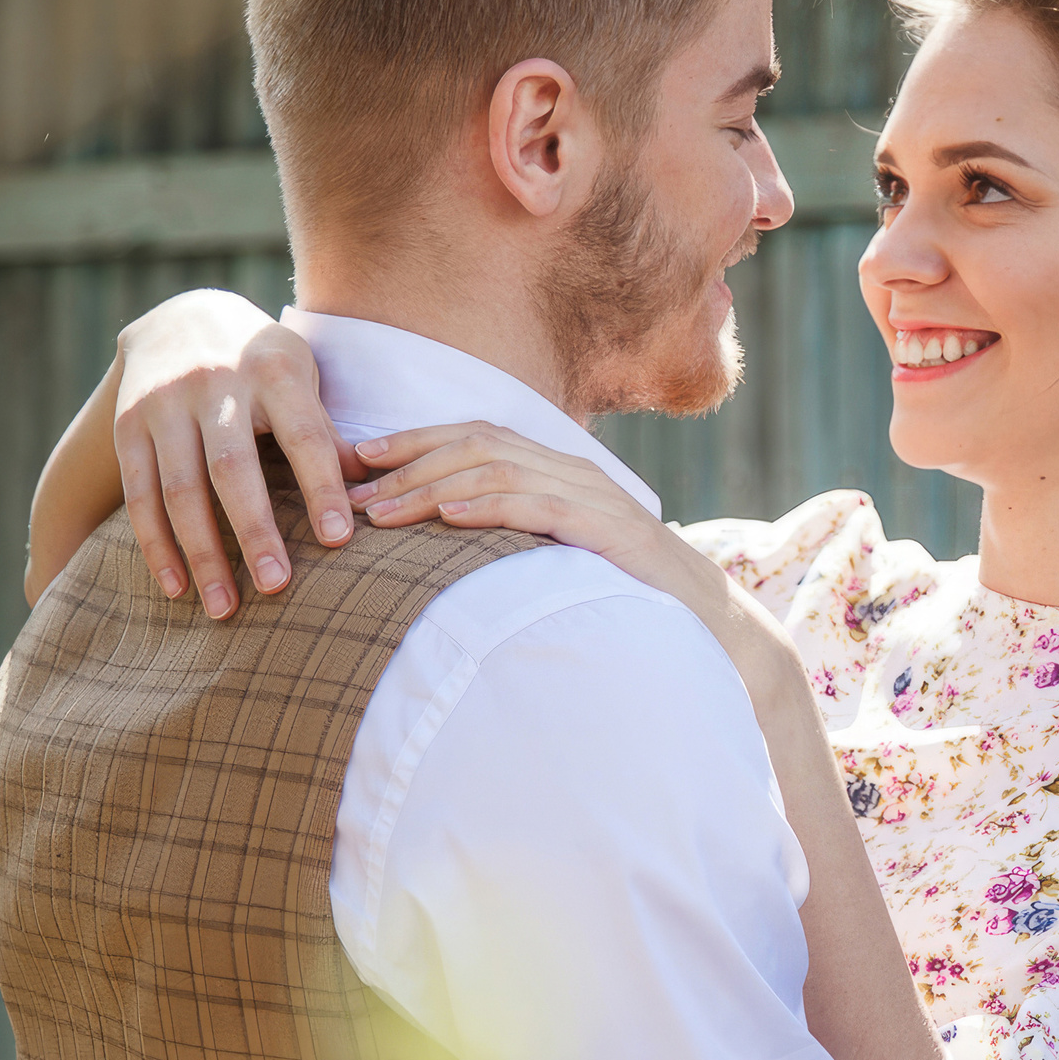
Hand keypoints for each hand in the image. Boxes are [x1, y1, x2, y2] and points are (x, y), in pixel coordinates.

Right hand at [113, 290, 364, 616]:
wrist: (179, 316)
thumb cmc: (263, 362)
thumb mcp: (302, 377)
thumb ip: (328, 432)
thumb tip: (373, 491)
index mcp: (274, 371)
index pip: (303, 436)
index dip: (321, 488)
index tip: (340, 540)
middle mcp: (214, 384)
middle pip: (233, 467)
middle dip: (254, 530)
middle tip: (276, 586)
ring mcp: (164, 403)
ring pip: (180, 487)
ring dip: (201, 552)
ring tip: (224, 607)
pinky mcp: (126, 425)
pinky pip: (138, 493)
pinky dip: (156, 545)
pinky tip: (176, 588)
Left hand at [354, 422, 795, 688]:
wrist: (707, 622)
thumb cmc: (625, 596)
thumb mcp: (560, 558)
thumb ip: (515, 539)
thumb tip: (444, 543)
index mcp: (558, 471)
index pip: (476, 436)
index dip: (414, 442)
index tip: (357, 459)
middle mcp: (574, 471)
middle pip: (477, 444)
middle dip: (407, 462)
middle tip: (351, 487)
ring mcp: (594, 497)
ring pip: (498, 471)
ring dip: (431, 487)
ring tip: (382, 511)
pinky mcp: (609, 530)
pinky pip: (540, 505)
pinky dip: (490, 506)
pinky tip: (449, 515)